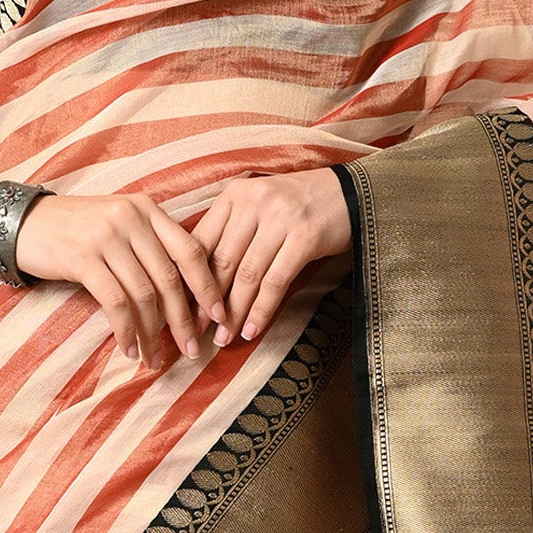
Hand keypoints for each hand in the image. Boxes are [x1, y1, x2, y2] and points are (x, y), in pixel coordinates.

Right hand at [11, 190, 226, 367]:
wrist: (23, 221)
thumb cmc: (74, 229)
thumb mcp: (118, 224)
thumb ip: (149, 245)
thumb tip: (184, 292)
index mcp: (147, 210)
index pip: (190, 250)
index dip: (207, 286)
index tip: (218, 315)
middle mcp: (131, 219)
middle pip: (170, 278)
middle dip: (183, 321)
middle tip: (191, 351)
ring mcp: (107, 237)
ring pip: (144, 295)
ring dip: (153, 334)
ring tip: (155, 360)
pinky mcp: (83, 258)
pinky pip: (115, 302)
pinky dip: (126, 330)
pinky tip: (129, 348)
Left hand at [190, 167, 353, 345]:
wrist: (350, 194)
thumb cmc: (297, 207)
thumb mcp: (258, 208)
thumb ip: (230, 232)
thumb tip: (197, 280)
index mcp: (234, 194)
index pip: (201, 241)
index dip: (188, 280)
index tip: (181, 309)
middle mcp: (253, 201)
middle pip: (221, 261)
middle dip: (207, 303)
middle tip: (196, 333)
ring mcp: (280, 218)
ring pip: (247, 275)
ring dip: (234, 312)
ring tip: (224, 338)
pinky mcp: (305, 237)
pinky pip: (276, 281)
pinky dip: (262, 310)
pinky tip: (253, 330)